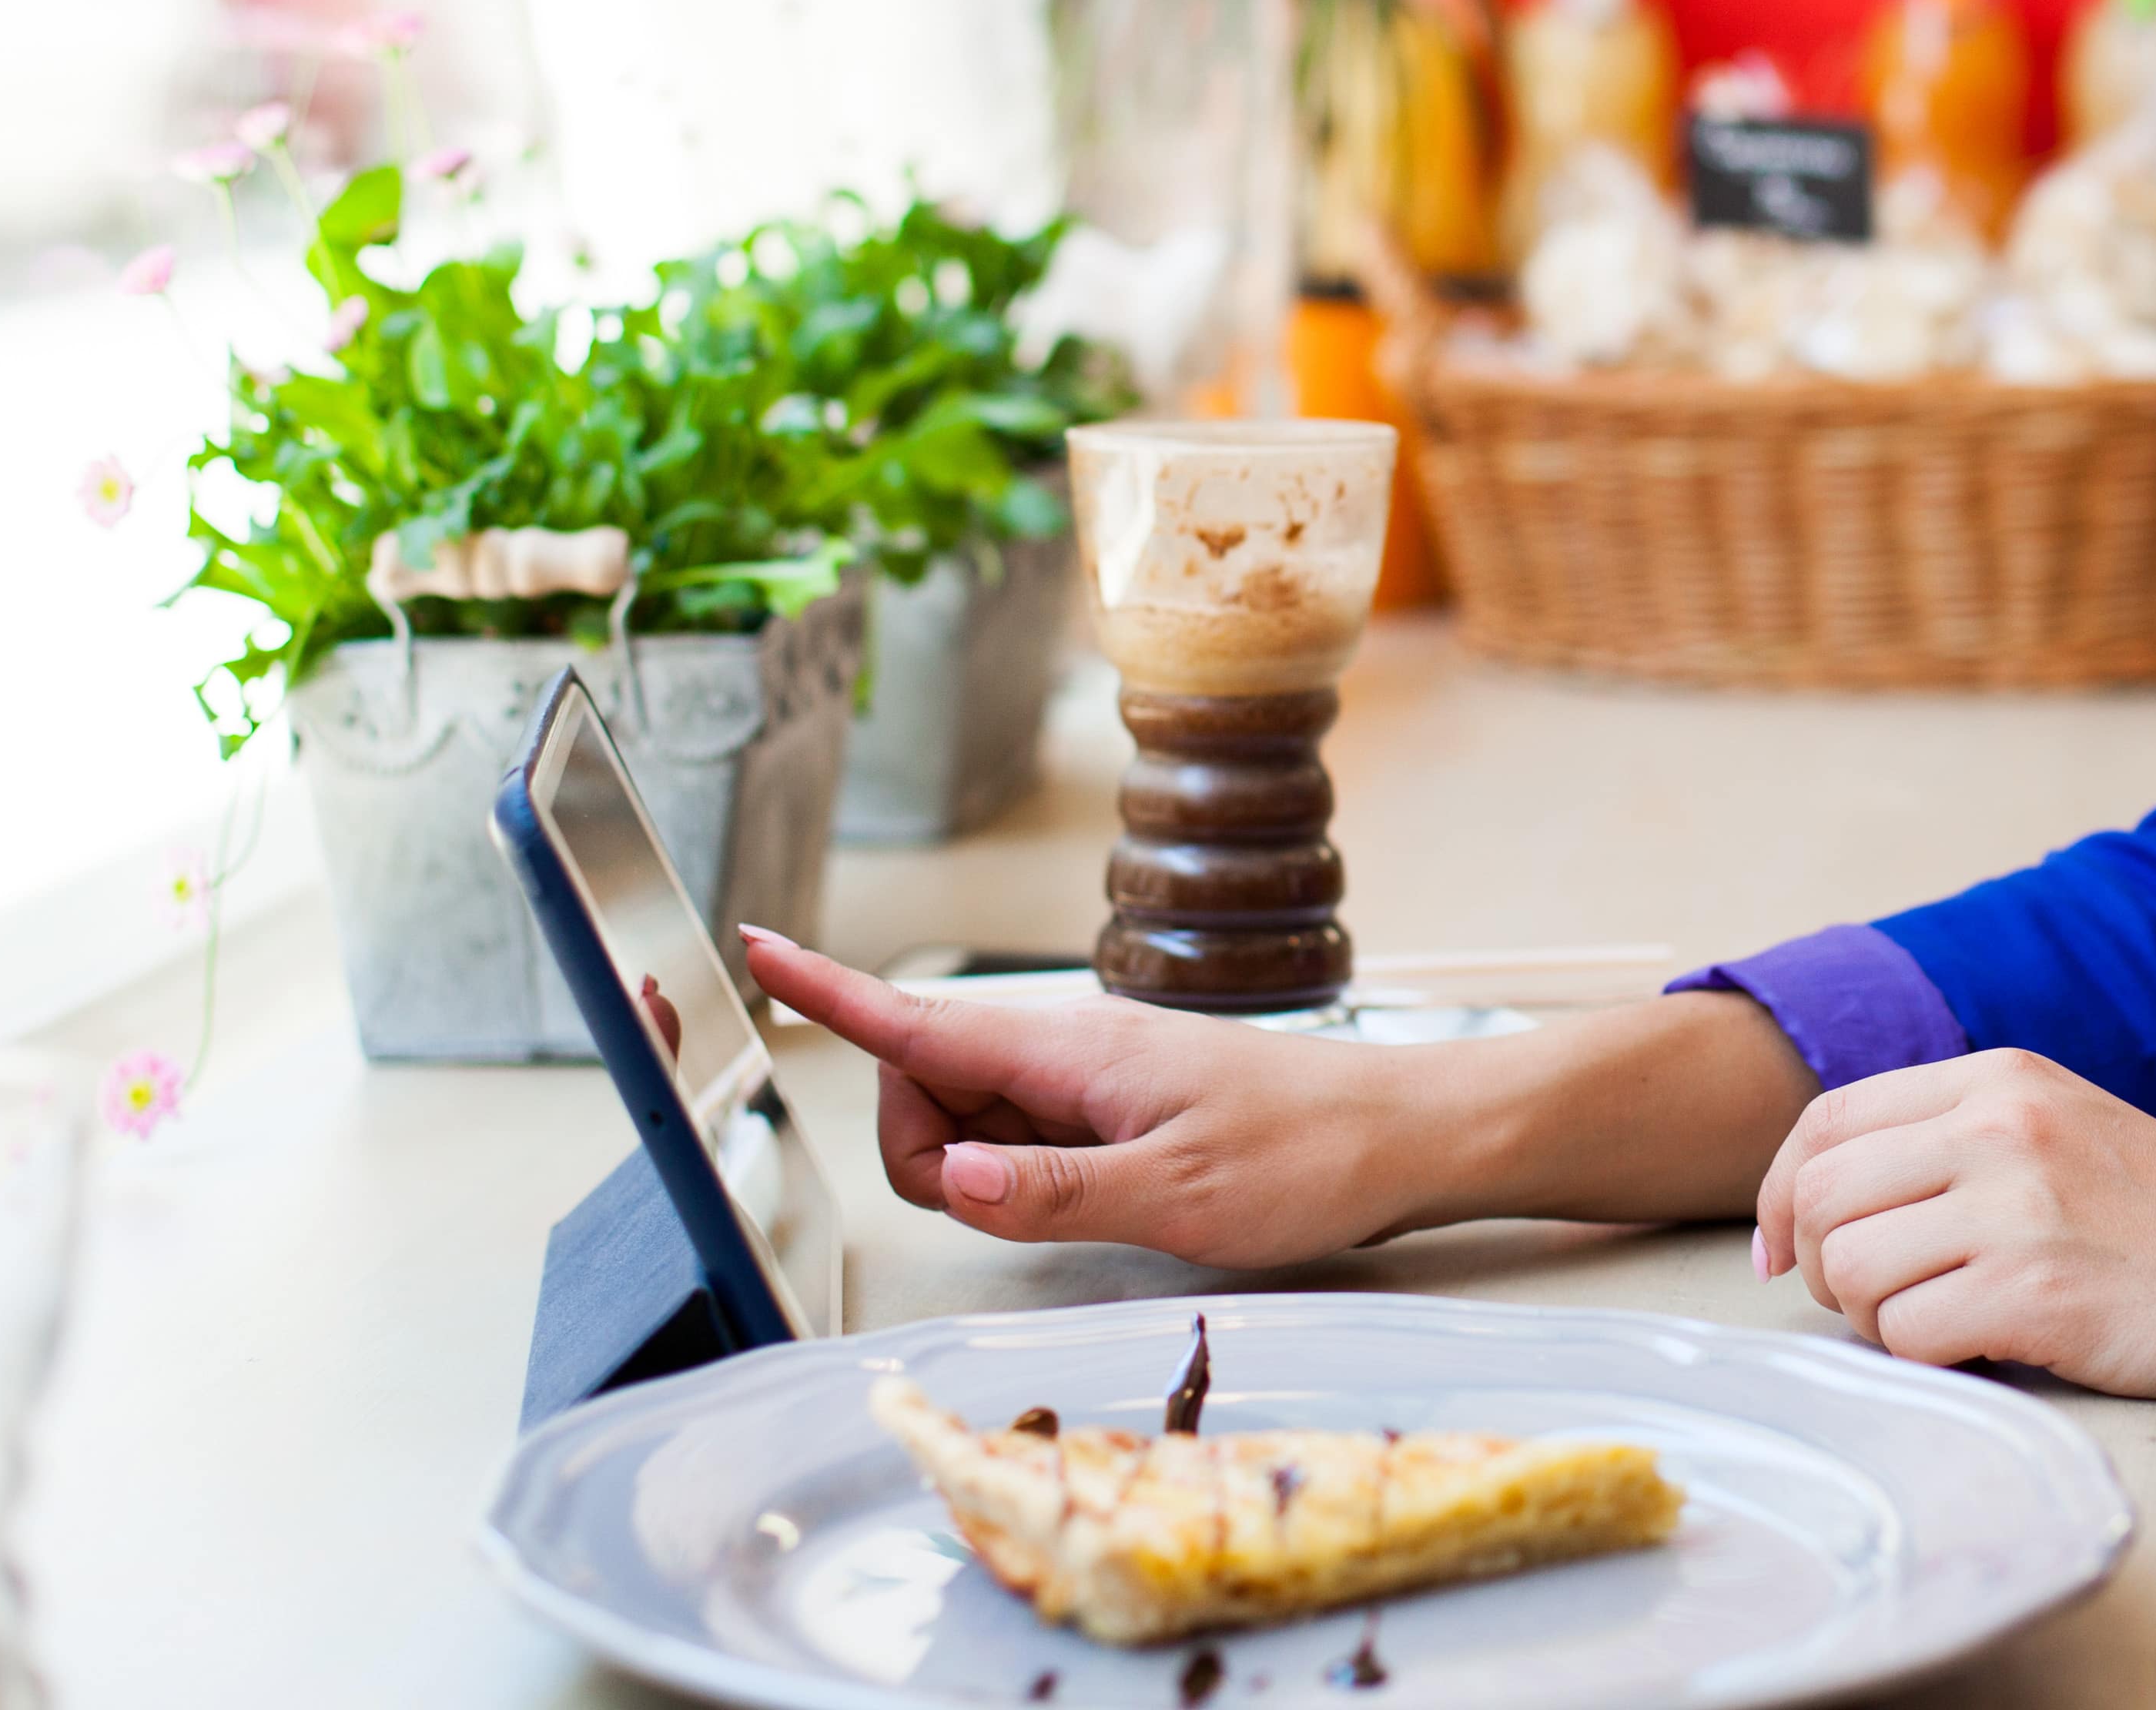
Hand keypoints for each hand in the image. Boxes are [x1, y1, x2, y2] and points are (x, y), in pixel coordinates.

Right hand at [742, 929, 1405, 1265]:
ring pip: (965, 1125)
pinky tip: (1099, 1190)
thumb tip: (955, 1181)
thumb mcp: (1180, 1194)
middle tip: (1034, 1203)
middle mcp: (1063, 1049)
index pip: (917, 1023)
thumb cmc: (1309, 1157)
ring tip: (1098, 1196)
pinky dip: (1027, 1173)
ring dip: (988, 1175)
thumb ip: (1054, 1192)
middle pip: (920, 1099)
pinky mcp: (1107, 1106)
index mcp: (1068, 1050)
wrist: (1401, 1135)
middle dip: (936, 1163)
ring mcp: (1084, 1077)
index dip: (829, 994)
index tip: (754, 953)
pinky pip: (1018, 1137)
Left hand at [1754, 1048, 2155, 1413]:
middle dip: (1817, 1264)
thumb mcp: (2063, 1131)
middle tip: (1867, 1304)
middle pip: (1819, 1192)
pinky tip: (1982, 1352)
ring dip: (1871, 1318)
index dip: (1779, 1191)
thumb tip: (1817, 1195)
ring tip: (1937, 1326)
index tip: (1780, 1250)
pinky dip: (1924, 1358)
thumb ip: (1958, 1138)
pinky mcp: (2038, 1292)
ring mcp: (2019, 1205)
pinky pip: (1906, 1334)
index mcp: (2000, 1077)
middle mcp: (2001, 1125)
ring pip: (1849, 1266)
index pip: (1827, 1117)